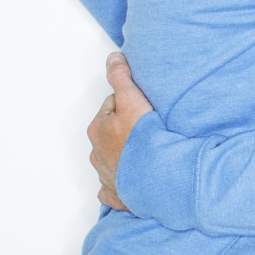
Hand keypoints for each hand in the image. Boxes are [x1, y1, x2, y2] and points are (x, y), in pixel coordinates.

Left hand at [86, 51, 155, 211]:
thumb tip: (113, 58)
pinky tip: (135, 179)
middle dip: (126, 130)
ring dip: (126, 155)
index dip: (130, 104)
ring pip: (113, 159)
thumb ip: (121, 76)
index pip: (111, 106)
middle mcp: (97, 154)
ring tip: (147, 153)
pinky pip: (114, 188)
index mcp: (97, 129)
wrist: (157, 177)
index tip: (144, 109)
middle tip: (148, 129)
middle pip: (111, 133)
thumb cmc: (144, 139)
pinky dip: (122, 183)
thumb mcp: (132, 99)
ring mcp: (106, 176)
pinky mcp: (117, 196)